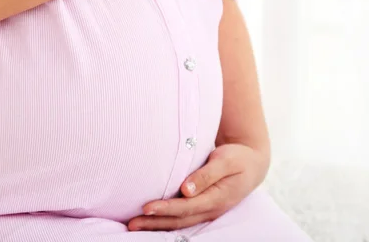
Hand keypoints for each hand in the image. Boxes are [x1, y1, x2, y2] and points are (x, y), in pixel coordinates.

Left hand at [128, 144, 269, 230]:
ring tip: (133, 225)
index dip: (166, 209)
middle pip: (179, 220)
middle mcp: (211, 209)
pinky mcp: (202, 207)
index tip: (146, 207)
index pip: (187, 207)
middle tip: (131, 223)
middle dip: (154, 223)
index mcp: (217, 198)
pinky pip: (182, 218)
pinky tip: (149, 221)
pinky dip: (165, 221)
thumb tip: (186, 189)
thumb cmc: (237, 158)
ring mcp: (207, 211)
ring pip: (179, 222)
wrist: (253, 163)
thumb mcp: (225, 161)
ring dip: (156, 225)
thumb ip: (206, 175)